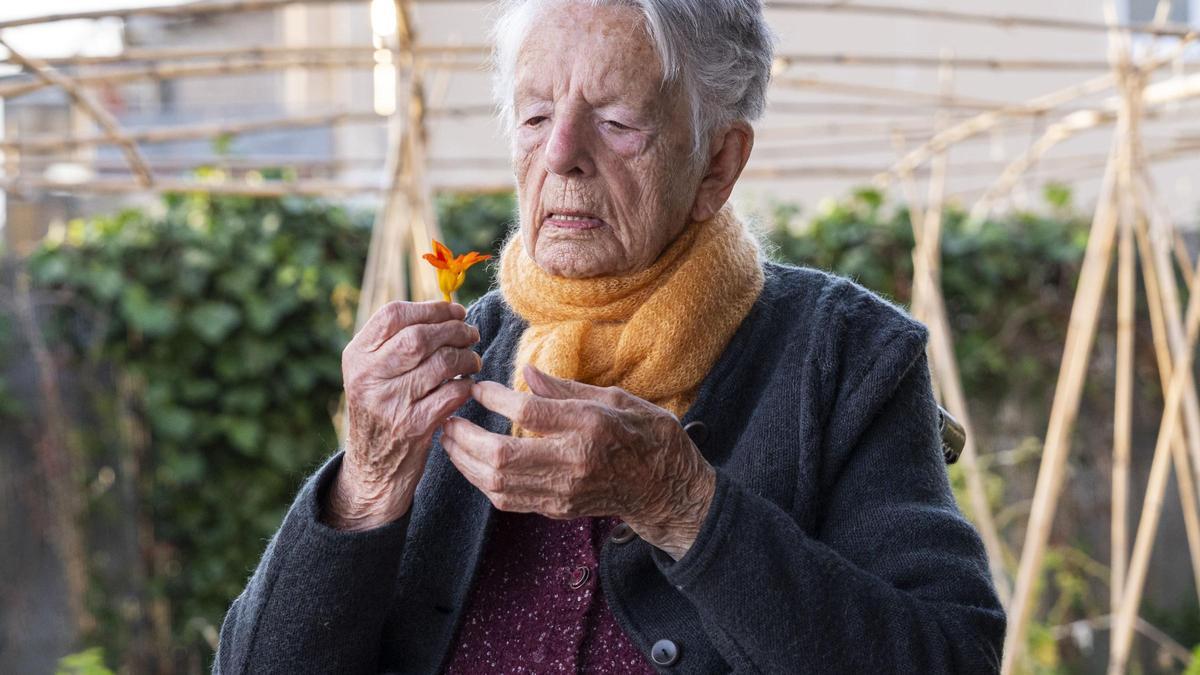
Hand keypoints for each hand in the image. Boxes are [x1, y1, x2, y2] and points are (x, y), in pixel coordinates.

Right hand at [326, 300, 481, 530]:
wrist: (373, 468)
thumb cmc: (382, 410)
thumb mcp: (372, 374)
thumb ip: (395, 342)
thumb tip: (446, 310)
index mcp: (356, 356)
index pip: (394, 315)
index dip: (431, 308)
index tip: (455, 311)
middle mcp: (367, 377)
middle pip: (420, 336)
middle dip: (455, 330)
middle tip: (472, 334)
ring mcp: (389, 402)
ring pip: (441, 363)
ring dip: (466, 357)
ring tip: (473, 360)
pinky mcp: (412, 426)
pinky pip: (452, 393)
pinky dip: (467, 385)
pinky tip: (468, 386)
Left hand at [441, 364, 716, 558]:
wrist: (666, 489)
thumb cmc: (646, 434)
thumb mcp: (616, 397)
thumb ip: (566, 388)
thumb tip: (527, 372)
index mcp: (591, 426)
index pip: (528, 412)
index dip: (494, 398)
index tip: (477, 388)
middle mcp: (574, 462)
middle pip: (503, 455)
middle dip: (465, 437)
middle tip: (449, 418)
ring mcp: (564, 492)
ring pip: (498, 484)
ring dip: (465, 462)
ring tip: (450, 440)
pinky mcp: (557, 509)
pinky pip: (508, 500)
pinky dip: (482, 482)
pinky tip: (472, 463)